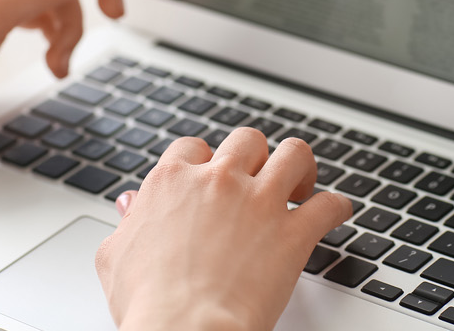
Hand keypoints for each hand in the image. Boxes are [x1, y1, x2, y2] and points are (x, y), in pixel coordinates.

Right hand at [96, 130, 352, 330]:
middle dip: (256, 157)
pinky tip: (336, 213)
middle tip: (261, 179)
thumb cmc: (148, 303)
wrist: (183, 329)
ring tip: (302, 185)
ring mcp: (259, 203)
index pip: (193, 146)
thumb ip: (128, 223)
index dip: (206, 160)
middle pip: (247, 140)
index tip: (214, 174)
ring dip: (301, 167)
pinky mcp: (292, 233)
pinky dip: (337, 207)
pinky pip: (329, 205)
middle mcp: (218, 181)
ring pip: (294, 154)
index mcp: (173, 183)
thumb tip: (130, 204)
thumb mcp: (116, 256)